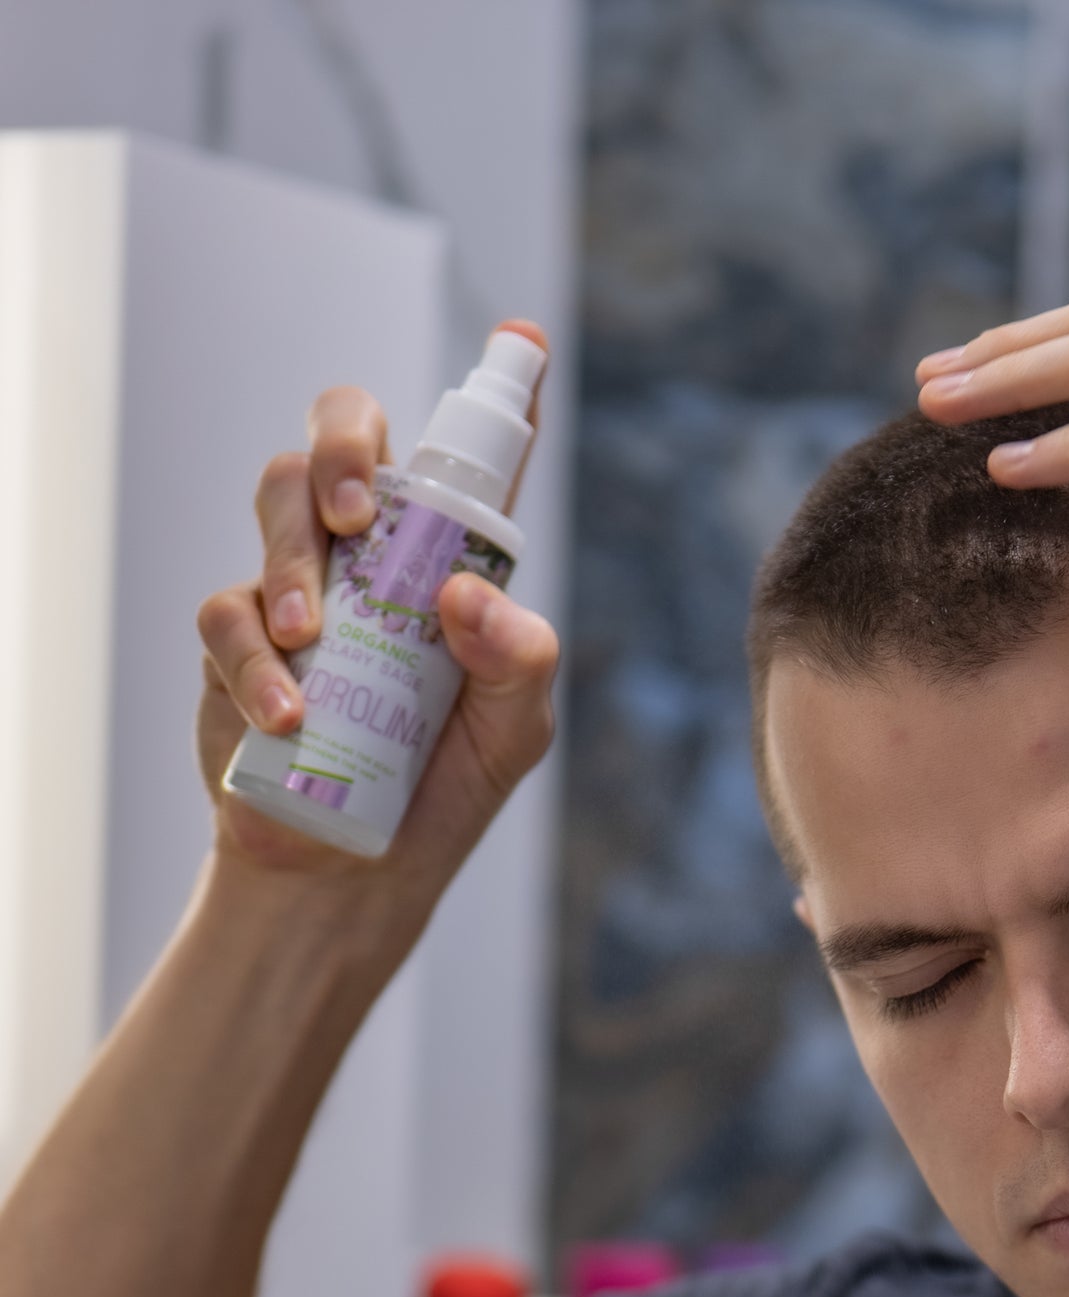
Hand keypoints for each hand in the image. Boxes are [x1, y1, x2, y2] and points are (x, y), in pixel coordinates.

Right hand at [194, 319, 560, 905]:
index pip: (469, 463)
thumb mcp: (514, 732)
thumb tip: (465, 595)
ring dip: (292, 556)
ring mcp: (298, 585)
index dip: (498, 393)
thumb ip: (519, 664)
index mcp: (449, 561)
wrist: (357, 867)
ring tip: (316, 636)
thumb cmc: (445, 783)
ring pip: (277, 499)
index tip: (524, 341)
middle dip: (348, 448)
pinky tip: (288, 711)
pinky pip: (228, 611)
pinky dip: (256, 659)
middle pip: (342, 436)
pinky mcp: (236, 637)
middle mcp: (371, 552)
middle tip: (359, 513)